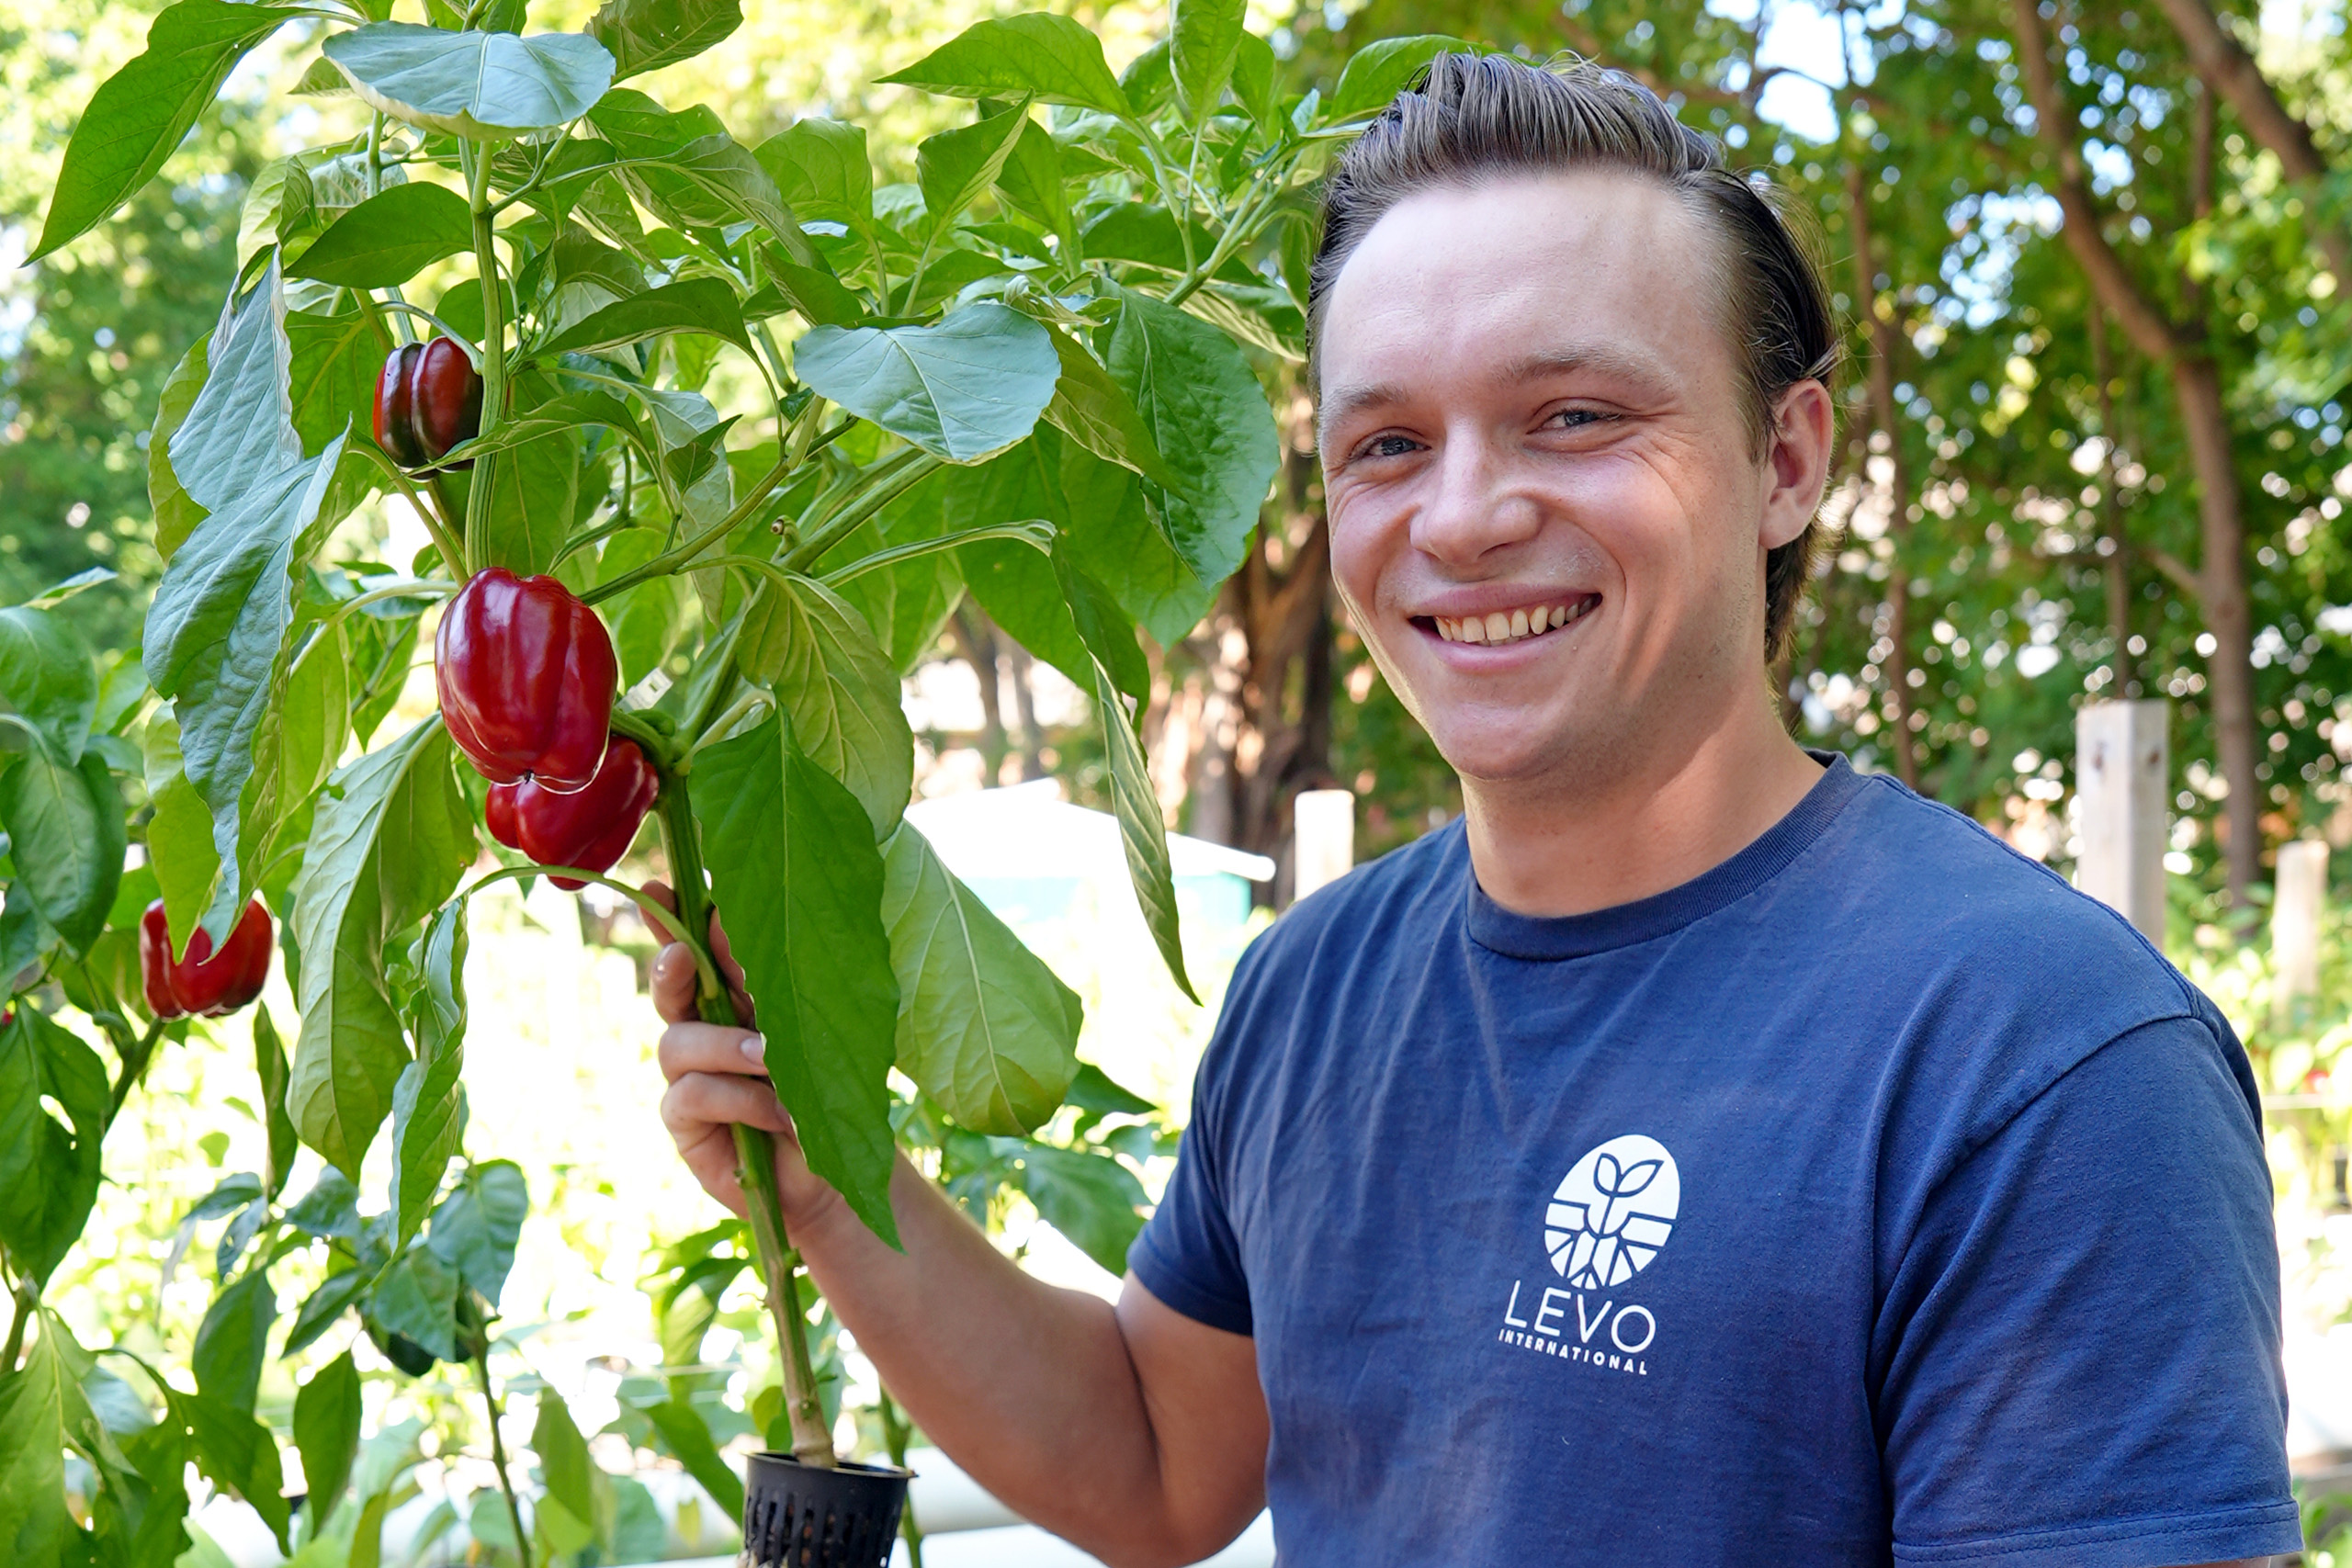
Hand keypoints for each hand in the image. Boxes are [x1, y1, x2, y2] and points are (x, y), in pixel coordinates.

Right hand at [645, 882, 841, 1229]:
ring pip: (677, 1044)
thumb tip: (734, 924)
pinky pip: (691, 1096)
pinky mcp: (686, 1124)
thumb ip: (775, 983)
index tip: (660, 887)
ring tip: (770, 1058)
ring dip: (726, 1046)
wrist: (838, 1168)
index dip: (672, 917)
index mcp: (736, 997)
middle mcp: (704, 1031)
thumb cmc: (831, 1092)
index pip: (698, 947)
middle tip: (682, 956)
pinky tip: (777, 1111)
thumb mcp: (813, 1028)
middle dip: (670, 968)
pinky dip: (738, 1098)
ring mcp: (689, 1077)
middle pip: (668, 988)